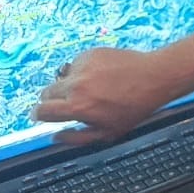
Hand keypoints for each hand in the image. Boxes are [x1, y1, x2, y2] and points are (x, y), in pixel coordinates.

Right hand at [30, 48, 180, 142]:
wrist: (154, 77)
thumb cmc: (134, 108)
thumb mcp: (108, 133)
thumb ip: (76, 139)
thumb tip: (54, 138)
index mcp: (77, 107)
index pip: (41, 111)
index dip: (39, 115)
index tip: (40, 115)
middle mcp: (76, 85)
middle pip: (45, 93)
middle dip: (51, 100)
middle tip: (67, 104)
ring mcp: (82, 67)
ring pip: (60, 77)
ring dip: (67, 85)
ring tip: (89, 89)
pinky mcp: (90, 53)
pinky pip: (76, 64)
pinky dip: (81, 71)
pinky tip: (99, 76)